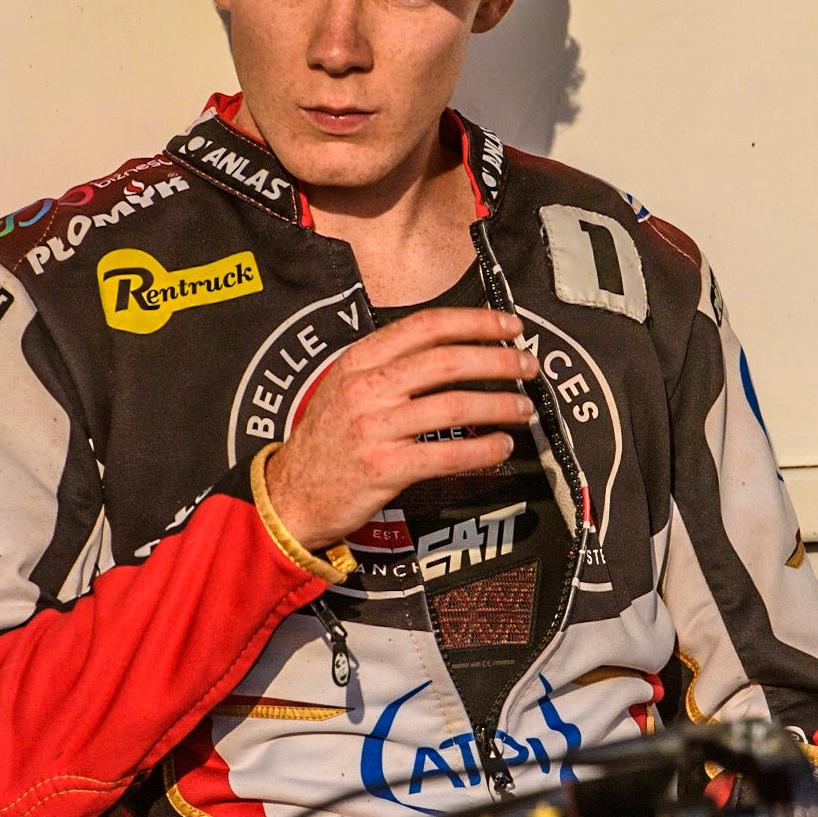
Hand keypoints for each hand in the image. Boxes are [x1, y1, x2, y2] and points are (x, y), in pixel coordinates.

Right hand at [264, 306, 537, 548]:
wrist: (289, 494)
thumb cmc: (326, 440)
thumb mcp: (344, 387)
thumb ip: (388, 365)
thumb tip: (452, 349)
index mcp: (358, 360)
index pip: (425, 327)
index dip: (474, 322)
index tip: (509, 327)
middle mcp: (366, 388)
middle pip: (446, 361)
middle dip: (497, 361)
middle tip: (528, 365)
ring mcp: (374, 428)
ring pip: (452, 407)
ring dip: (498, 405)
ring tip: (523, 408)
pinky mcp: (384, 467)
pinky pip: (446, 455)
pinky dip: (482, 450)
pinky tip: (501, 447)